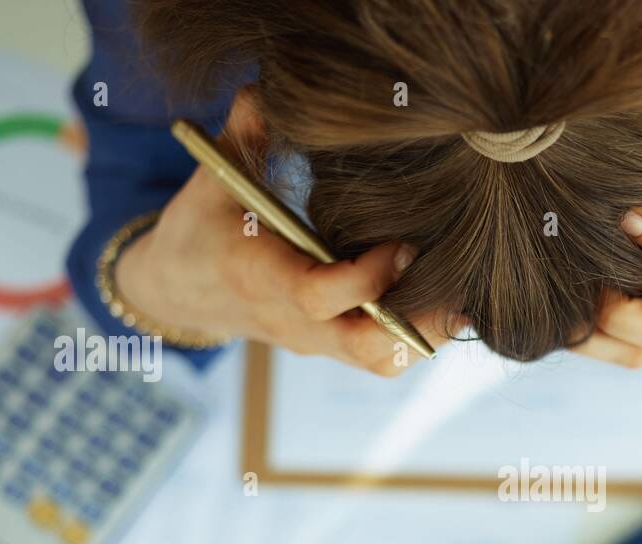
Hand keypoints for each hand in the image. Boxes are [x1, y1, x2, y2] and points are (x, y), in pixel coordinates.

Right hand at [115, 88, 446, 376]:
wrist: (179, 289)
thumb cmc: (201, 227)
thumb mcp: (214, 176)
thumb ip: (246, 133)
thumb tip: (267, 86)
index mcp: (261, 279)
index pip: (321, 296)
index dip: (369, 278)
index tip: (405, 243)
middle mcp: (292, 321)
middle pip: (362, 345)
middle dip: (416, 321)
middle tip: (456, 285)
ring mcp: (313, 341)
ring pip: (379, 360)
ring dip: (424, 334)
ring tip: (462, 298)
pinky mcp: (329, 346)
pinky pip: (379, 357)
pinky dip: (416, 337)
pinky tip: (444, 304)